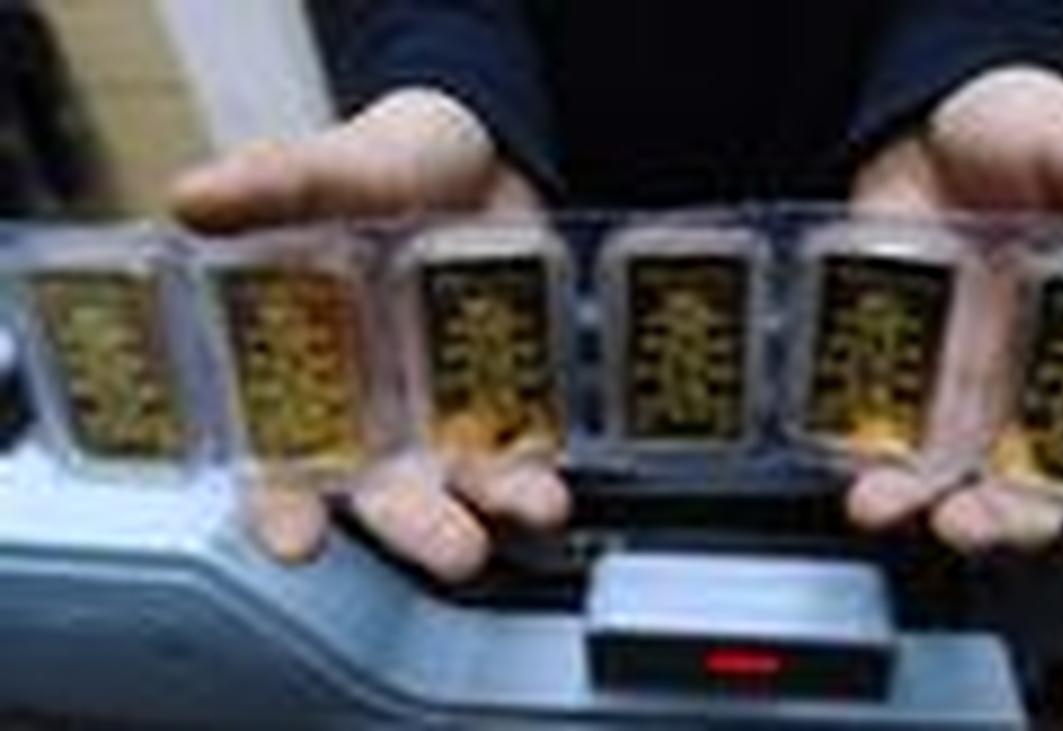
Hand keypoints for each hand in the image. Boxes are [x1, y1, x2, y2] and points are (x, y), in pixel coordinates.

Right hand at [171, 88, 567, 581]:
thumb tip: (195, 197)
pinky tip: (561, 479)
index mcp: (306, 377)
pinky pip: (527, 449)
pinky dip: (545, 468)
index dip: (282, 506)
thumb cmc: (380, 170)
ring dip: (500, 508)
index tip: (296, 538)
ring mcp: (444, 412)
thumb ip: (271, 185)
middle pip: (388, 497)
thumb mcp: (328, 168)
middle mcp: (373, 414)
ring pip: (466, 486)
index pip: (279, 463)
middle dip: (420, 529)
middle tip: (453, 549)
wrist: (476, 152)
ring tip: (535, 510)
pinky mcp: (508, 399)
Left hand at [847, 66, 1062, 587]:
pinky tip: (870, 496)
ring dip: (951, 514)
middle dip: (1035, 526)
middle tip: (1025, 533)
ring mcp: (968, 396)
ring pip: (963, 485)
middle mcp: (1045, 394)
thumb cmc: (1031, 139)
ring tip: (941, 520)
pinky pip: (885, 448)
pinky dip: (876, 478)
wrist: (927, 129)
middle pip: (1049, 492)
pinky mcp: (900, 385)